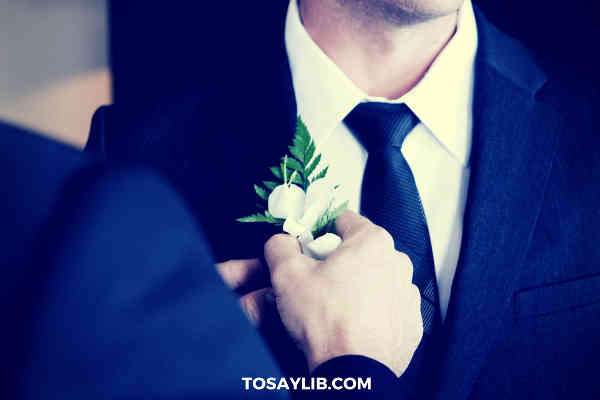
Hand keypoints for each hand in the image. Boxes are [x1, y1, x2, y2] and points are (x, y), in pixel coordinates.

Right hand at [264, 211, 422, 375]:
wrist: (354, 372)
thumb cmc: (329, 324)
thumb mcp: (287, 276)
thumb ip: (280, 248)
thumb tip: (280, 243)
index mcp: (372, 242)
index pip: (344, 220)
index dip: (321, 233)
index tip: (310, 248)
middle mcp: (397, 263)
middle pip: (361, 251)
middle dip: (339, 262)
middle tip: (317, 282)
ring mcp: (407, 294)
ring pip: (375, 279)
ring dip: (357, 287)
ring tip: (334, 307)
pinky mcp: (410, 322)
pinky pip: (387, 307)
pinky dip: (371, 312)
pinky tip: (351, 324)